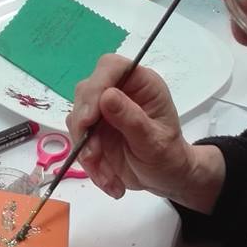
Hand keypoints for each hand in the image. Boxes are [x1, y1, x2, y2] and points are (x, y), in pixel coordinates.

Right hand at [67, 53, 199, 201]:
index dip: (96, 86)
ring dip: (87, 151)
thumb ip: (132, 120)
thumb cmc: (169, 156)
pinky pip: (78, 141)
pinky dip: (89, 164)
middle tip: (93, 156)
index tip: (89, 118)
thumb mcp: (155, 142)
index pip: (111, 67)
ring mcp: (103, 110)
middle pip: (86, 93)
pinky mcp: (92, 129)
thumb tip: (107, 96)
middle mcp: (120, 91)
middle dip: (85, 127)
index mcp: (141, 84)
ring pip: (77, 120)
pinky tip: (108, 180)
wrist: (165, 178)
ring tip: (109, 177)